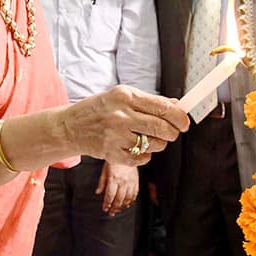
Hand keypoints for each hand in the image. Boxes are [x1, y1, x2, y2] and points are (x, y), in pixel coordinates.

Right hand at [62, 85, 189, 167]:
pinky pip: (143, 158)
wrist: (70, 127)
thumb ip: (149, 101)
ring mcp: (116, 136)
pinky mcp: (112, 154)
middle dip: (172, 133)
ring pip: (155, 145)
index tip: (185, 122)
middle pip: (162, 128)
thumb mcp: (121, 97)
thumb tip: (177, 106)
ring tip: (145, 138)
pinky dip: (143, 155)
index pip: (163, 108)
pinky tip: (132, 147)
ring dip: (157, 144)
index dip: (179, 117)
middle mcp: (121, 115)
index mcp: (125, 96)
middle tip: (171, 133)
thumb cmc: (99, 109)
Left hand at [96, 162, 138, 215]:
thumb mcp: (104, 170)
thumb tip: (98, 192)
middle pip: (119, 199)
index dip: (107, 203)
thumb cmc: (114, 160)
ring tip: (118, 210)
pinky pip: (135, 194)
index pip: (110, 195)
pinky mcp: (136, 181)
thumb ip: (101, 182)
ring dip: (123, 206)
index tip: (105, 208)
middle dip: (114, 208)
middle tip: (111, 213)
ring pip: (127, 198)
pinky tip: (128, 204)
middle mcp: (122, 182)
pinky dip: (131, 200)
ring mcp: (130, 182)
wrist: (127, 153)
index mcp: (113, 179)